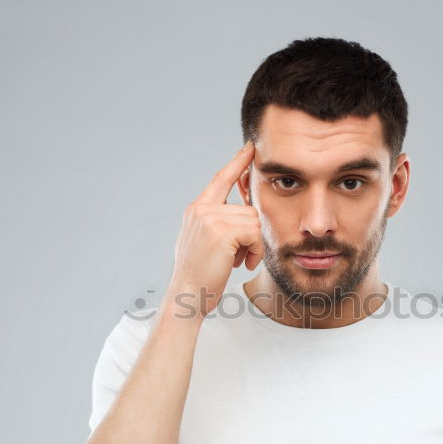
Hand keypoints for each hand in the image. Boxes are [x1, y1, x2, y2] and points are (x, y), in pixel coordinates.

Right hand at [164, 140, 262, 318]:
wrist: (187, 296)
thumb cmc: (200, 275)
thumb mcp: (205, 242)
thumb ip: (219, 223)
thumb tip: (243, 214)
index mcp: (197, 209)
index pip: (221, 178)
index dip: (237, 162)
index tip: (251, 147)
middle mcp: (202, 209)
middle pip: (249, 209)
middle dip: (252, 235)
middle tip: (241, 256)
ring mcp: (210, 218)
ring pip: (254, 221)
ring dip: (254, 245)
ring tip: (239, 261)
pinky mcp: (221, 231)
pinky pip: (255, 233)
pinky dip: (255, 251)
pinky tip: (243, 263)